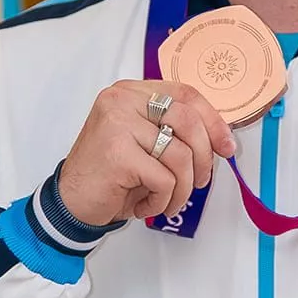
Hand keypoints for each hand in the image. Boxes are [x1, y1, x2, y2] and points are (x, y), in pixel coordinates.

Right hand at [57, 81, 236, 224]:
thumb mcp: (145, 143)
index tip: (226, 146)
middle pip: (189, 121)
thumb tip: (222, 139)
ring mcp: (118, 124)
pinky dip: (163, 200)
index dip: (213, 121)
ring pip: (181, 155)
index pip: (185, 94)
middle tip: (198, 182)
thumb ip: (174, 131)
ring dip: (182, 188)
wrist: (71, 202)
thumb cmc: (111, 175)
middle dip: (203, 158)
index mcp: (131, 92)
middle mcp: (122, 101)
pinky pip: (165, 179)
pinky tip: (145, 205)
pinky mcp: (118, 154)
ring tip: (168, 200)